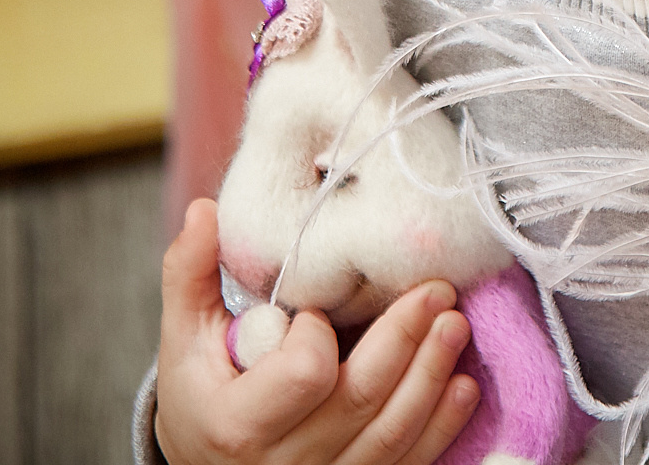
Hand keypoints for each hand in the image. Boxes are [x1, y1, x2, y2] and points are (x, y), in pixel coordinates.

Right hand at [155, 199, 479, 464]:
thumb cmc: (200, 397)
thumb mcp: (185, 339)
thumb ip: (190, 274)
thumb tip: (204, 209)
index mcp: (238, 423)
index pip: (303, 375)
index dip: (318, 335)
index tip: (317, 310)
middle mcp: (283, 464)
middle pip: (361, 398)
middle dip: (406, 338)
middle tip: (437, 290)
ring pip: (392, 433)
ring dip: (432, 375)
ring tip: (456, 324)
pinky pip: (407, 463)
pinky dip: (441, 425)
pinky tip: (462, 385)